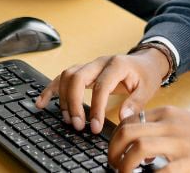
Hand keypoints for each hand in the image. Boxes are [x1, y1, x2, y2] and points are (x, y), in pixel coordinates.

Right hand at [36, 50, 170, 134]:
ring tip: (69, 120)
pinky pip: (62, 77)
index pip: (100, 86)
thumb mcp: (147, 88)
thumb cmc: (145, 75)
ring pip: (67, 76)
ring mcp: (89, 65)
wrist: (145, 62)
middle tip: (78, 125)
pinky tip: (42, 102)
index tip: (95, 127)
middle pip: (77, 78)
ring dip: (64, 99)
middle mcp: (99, 62)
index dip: (96, 108)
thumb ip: (136, 103)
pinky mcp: (83, 71)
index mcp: (116, 65)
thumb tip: (123, 118)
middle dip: (74, 104)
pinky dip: (51, 89)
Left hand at [107, 106, 189, 172]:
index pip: (130, 119)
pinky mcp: (188, 163)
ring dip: (125, 163)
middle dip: (113, 148)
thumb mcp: (182, 121)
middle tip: (113, 162)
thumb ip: (161, 125)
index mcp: (167, 114)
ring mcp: (179, 144)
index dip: (116, 136)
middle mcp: (170, 125)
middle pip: (128, 131)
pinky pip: (159, 171)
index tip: (115, 149)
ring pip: (139, 147)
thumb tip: (136, 138)